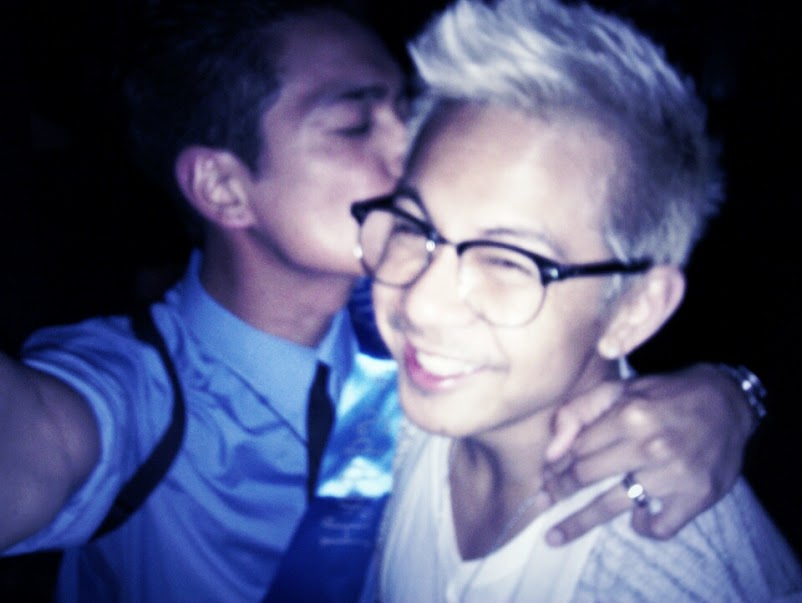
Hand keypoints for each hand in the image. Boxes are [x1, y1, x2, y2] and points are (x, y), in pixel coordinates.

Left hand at [541, 363, 751, 545]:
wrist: (728, 402)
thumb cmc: (666, 395)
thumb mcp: (622, 389)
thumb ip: (580, 411)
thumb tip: (550, 451)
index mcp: (629, 414)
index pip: (576, 448)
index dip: (555, 463)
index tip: (543, 476)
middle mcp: (650, 445)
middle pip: (586, 476)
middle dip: (560, 489)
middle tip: (543, 500)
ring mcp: (673, 475)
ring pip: (612, 505)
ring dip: (579, 522)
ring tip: (554, 536)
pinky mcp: (696, 497)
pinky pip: (659, 526)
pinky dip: (644, 528)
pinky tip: (636, 520)